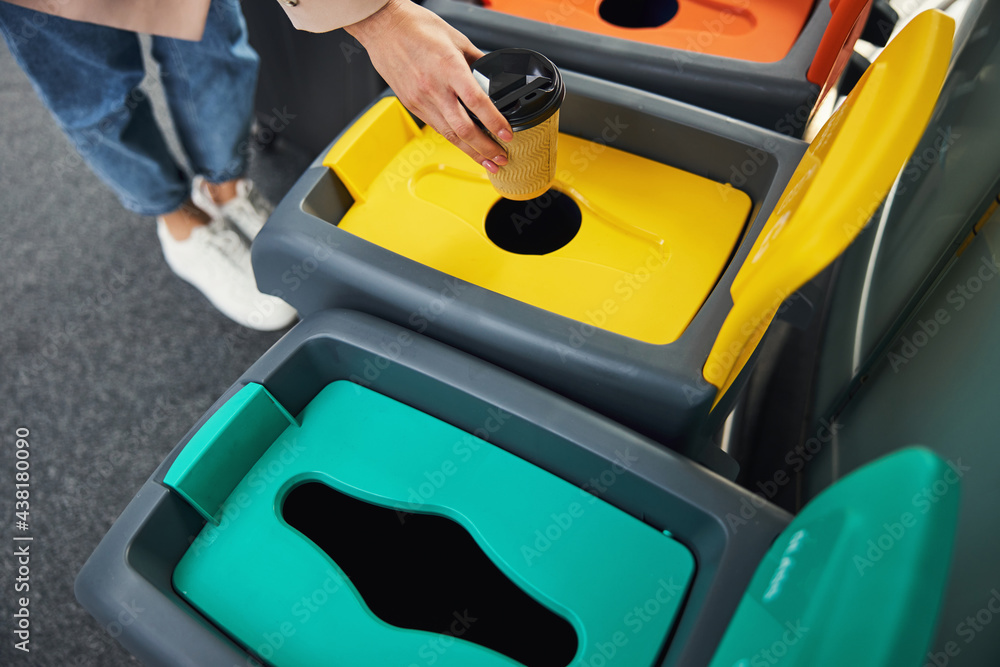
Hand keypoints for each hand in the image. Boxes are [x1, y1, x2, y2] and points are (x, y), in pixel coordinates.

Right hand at [346, 0, 512, 172]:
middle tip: (501, 158)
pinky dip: (453, 139)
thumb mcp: (456, 38)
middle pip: (464, 128)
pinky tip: (464, 146)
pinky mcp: (412, 105)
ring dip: (471, 151)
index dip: (494, 122)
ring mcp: (421, 100)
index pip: (477, 102)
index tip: (507, 135)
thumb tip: (490, 77)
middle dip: (486, 149)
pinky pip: (436, 127)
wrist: (383, 27)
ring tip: (487, 162)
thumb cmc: (416, 27)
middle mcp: (434, 88)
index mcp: (449, 67)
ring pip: (450, 135)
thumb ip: (476, 60)